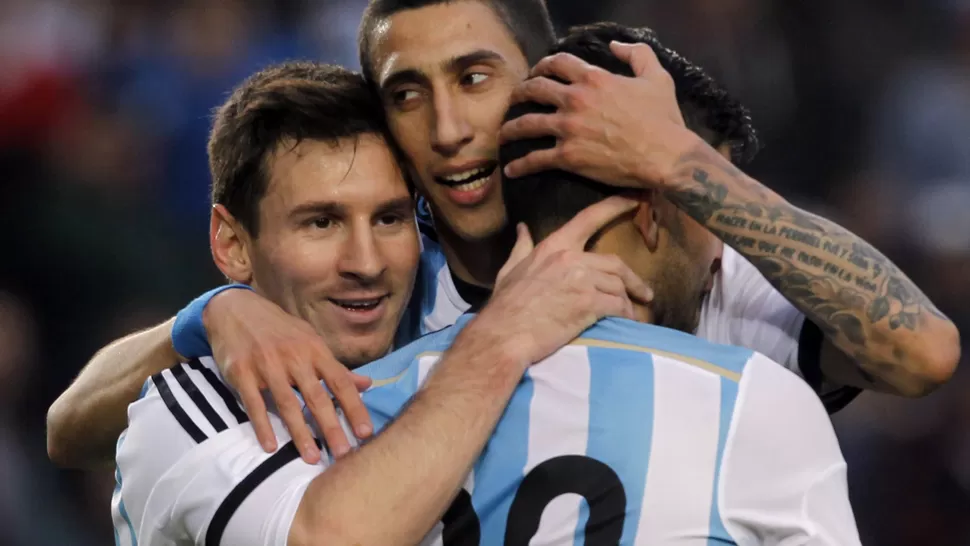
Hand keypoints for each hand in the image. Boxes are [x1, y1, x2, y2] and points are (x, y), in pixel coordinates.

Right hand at [204, 289, 372, 462]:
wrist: (235, 309)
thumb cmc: (279, 329)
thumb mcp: (310, 340)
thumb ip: (336, 367)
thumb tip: (367, 384)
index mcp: (314, 349)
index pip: (340, 382)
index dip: (354, 408)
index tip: (366, 433)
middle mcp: (294, 357)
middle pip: (316, 397)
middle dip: (331, 427)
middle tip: (344, 454)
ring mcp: (267, 365)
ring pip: (287, 404)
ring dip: (300, 433)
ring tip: (311, 458)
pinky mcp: (242, 373)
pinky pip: (254, 404)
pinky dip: (262, 426)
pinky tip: (270, 447)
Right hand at [482, 196, 653, 364]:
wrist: (503, 335)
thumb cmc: (505, 306)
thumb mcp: (509, 270)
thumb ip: (522, 248)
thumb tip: (523, 229)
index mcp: (553, 246)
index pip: (589, 218)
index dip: (615, 206)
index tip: (635, 200)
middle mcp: (570, 258)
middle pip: (615, 262)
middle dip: (633, 279)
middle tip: (643, 292)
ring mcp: (581, 280)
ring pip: (619, 285)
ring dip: (628, 301)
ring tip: (632, 313)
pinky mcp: (588, 304)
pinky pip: (618, 306)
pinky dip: (625, 314)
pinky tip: (625, 323)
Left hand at [500, 42, 698, 187]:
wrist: (664, 155)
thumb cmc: (663, 119)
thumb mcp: (657, 77)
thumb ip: (637, 54)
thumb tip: (616, 45)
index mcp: (593, 79)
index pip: (557, 64)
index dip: (542, 65)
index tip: (536, 72)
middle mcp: (575, 100)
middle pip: (535, 89)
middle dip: (520, 92)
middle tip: (513, 99)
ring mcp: (568, 129)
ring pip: (527, 123)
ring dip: (511, 128)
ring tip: (503, 133)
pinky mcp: (567, 156)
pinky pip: (536, 159)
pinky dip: (520, 165)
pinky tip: (512, 169)